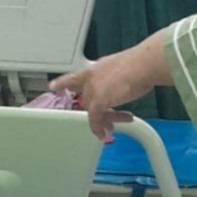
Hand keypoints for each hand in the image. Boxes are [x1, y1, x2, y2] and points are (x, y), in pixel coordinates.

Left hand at [50, 29, 172, 141]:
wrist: (144, 64)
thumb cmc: (141, 64)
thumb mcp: (125, 69)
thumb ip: (120, 79)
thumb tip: (130, 85)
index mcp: (97, 69)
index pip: (75, 77)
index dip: (63, 83)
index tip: (52, 87)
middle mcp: (92, 78)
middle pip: (87, 99)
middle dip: (97, 111)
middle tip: (107, 120)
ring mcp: (93, 89)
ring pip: (92, 110)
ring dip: (102, 120)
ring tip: (109, 129)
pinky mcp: (99, 101)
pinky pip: (94, 119)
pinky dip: (98, 127)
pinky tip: (102, 133)